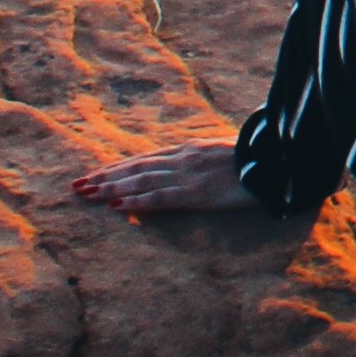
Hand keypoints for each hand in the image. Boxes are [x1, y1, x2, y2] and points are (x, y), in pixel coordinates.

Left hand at [71, 137, 251, 218]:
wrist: (277, 159)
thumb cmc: (256, 157)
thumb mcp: (224, 153)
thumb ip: (203, 159)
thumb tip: (190, 166)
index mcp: (188, 150)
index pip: (143, 159)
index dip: (117, 167)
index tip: (94, 174)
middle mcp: (182, 159)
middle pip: (135, 168)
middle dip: (105, 177)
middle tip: (77, 186)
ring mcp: (187, 175)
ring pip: (140, 181)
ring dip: (111, 188)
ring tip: (87, 194)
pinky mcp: (196, 192)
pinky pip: (159, 198)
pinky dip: (135, 201)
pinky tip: (116, 206)